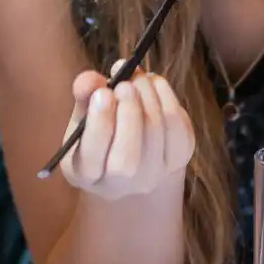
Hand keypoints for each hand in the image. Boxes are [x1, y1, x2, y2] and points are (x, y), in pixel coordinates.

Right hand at [59, 64, 193, 199]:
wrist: (135, 150)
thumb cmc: (101, 130)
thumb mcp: (84, 115)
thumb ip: (84, 97)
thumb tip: (90, 79)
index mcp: (87, 175)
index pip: (91, 159)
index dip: (99, 124)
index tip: (103, 93)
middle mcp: (121, 185)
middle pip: (128, 159)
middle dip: (128, 113)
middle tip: (125, 84)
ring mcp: (153, 175)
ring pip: (157, 137)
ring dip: (149, 98)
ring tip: (138, 78)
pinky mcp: (179, 158)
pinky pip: (179, 128)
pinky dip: (168, 99)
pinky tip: (155, 84)